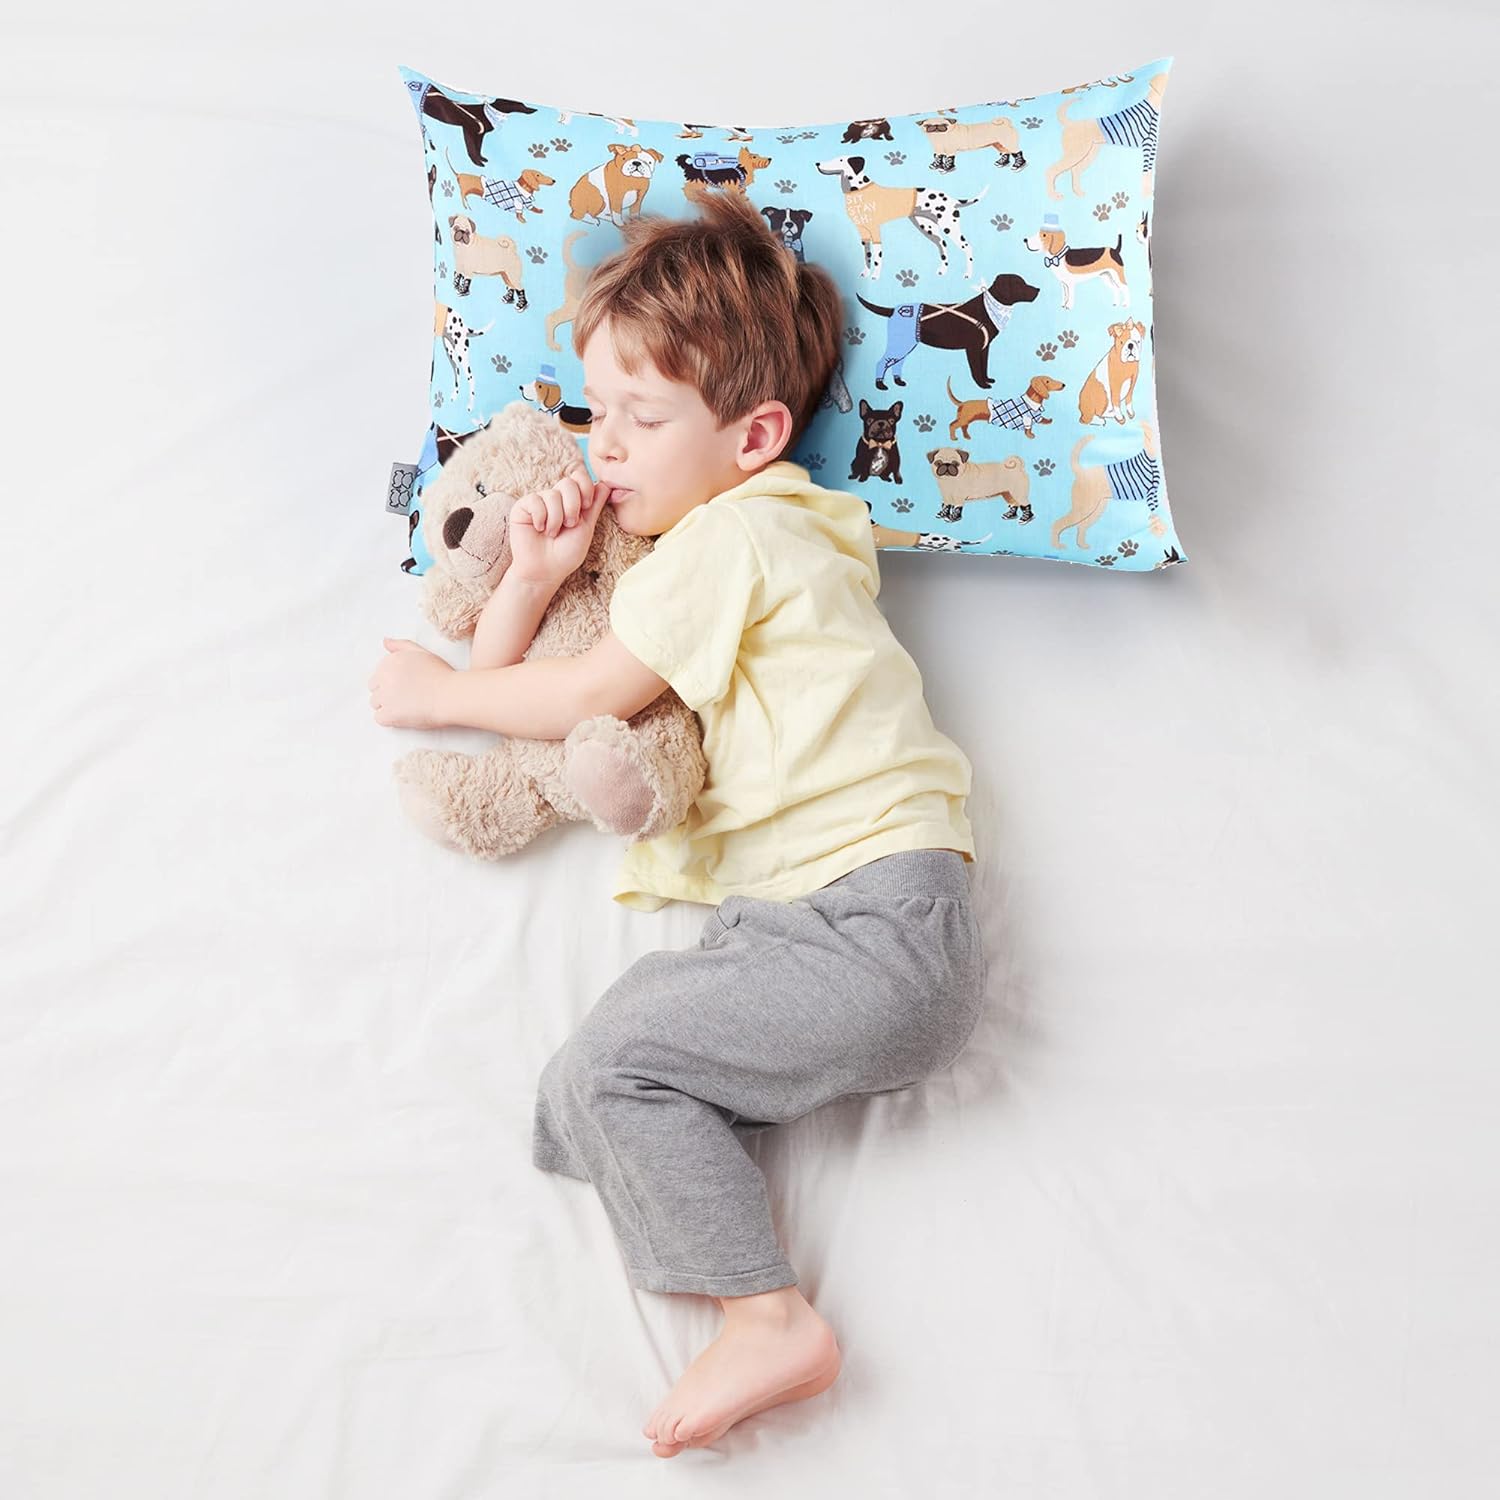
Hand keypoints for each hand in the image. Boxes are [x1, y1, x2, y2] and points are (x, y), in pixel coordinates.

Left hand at [368, 638, 454, 727]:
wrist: (451, 695)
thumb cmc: (442, 675)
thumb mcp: (422, 653)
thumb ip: (401, 646)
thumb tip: (385, 642)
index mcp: (390, 661)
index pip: (378, 674)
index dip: (393, 682)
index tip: (407, 686)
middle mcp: (384, 676)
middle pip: (374, 689)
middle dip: (387, 693)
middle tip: (408, 697)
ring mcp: (385, 696)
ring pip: (375, 704)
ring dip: (388, 706)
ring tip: (408, 706)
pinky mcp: (389, 714)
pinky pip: (379, 718)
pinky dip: (390, 720)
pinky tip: (405, 716)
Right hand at [507, 461, 609, 585]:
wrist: (546, 571)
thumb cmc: (567, 553)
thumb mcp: (586, 527)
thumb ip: (595, 505)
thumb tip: (606, 484)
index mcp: (571, 500)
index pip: (580, 477)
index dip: (585, 488)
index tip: (586, 507)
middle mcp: (555, 498)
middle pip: (568, 482)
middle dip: (572, 505)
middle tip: (570, 524)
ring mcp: (538, 501)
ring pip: (552, 494)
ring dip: (556, 518)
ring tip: (552, 534)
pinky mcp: (522, 507)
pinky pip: (535, 500)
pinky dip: (540, 518)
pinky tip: (539, 529)